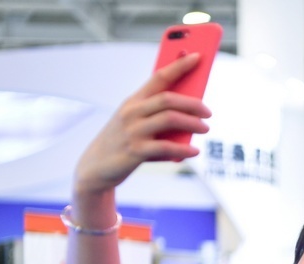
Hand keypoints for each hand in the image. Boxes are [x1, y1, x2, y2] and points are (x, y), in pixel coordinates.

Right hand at [74, 53, 212, 198]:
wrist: (95, 166)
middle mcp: (132, 112)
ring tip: (205, 128)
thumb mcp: (135, 122)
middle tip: (208, 112)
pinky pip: (166, 147)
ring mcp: (133, 131)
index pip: (159, 77)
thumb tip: (191, 116)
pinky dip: (184, 148)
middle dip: (193, 103)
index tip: (197, 56)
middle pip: (168, 99)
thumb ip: (157, 115)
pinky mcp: (135, 151)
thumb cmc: (122, 141)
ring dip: (192, 123)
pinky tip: (194, 150)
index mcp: (134, 100)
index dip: (179, 65)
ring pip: (169, 119)